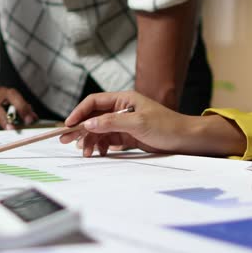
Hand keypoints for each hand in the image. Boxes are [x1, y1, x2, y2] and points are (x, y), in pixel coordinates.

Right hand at [60, 91, 191, 156]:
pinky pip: (108, 140)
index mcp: (124, 99)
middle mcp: (121, 109)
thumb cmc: (167, 126)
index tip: (69, 124)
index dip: (79, 112)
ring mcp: (124, 123)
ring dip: (90, 141)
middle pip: (94, 117)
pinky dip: (101, 146)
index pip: (94, 102)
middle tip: (65, 140)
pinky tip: (99, 153)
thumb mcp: (138, 123)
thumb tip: (89, 124)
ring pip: (99, 130)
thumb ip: (112, 122)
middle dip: (79, 128)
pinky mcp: (128, 136)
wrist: (186, 139)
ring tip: (85, 152)